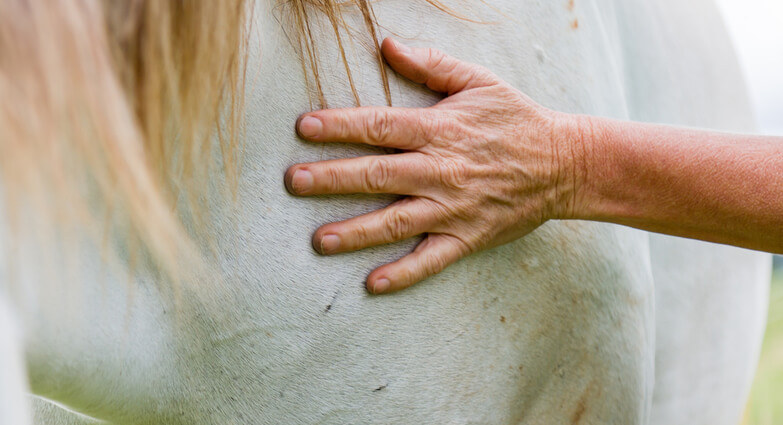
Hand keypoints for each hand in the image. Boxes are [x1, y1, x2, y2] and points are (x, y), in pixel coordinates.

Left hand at [285, 38, 583, 293]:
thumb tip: (387, 44)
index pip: (380, 126)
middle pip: (378, 175)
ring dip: (355, 232)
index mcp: (440, 129)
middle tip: (294, 183)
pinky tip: (373, 283)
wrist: (566, 163)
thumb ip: (431, 65)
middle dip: (332, 179)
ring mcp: (454, 207)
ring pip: (396, 221)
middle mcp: (442, 170)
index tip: (304, 128)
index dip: (340, 126)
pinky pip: (431, 259)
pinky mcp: (467, 236)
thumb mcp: (479, 81)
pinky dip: (403, 273)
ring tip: (319, 241)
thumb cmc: (517, 120)